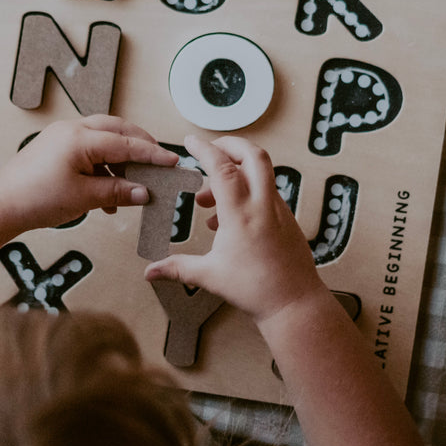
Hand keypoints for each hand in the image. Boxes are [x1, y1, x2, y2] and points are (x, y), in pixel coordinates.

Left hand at [0, 115, 179, 229]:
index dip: (152, 154)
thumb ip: (118, 192)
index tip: (172, 162)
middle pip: (117, 130)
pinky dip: (103, 166)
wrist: (1, 205)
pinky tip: (108, 193)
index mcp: (81, 138)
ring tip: (133, 185)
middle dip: (140, 145)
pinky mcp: (55, 147)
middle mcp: (72, 130)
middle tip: (158, 162)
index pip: (127, 143)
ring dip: (120, 160)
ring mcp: (62, 136)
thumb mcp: (85, 198)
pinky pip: (88, 149)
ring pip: (103, 139)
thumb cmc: (36, 198)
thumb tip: (144, 192)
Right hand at [144, 135, 327, 325]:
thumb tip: (150, 272)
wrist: (295, 304)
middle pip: (253, 155)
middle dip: (230, 145)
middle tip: (210, 150)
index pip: (222, 168)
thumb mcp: (210, 276)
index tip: (190, 141)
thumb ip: (177, 268)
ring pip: (260, 173)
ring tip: (207, 200)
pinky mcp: (286, 218)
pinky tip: (227, 218)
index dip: (204, 149)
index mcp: (241, 215)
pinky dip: (245, 191)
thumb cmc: (256, 290)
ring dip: (234, 173)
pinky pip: (265, 191)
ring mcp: (279, 210)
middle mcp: (263, 206)